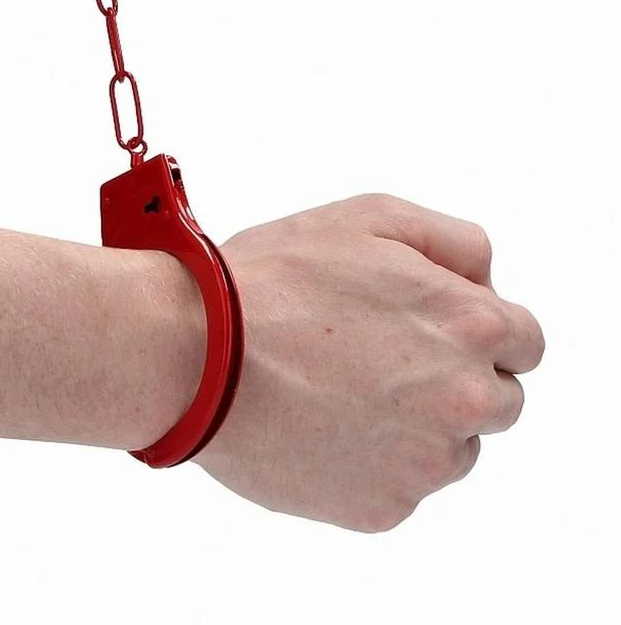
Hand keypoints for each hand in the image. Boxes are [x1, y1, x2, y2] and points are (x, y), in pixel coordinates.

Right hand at [196, 193, 543, 531]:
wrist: (196, 352)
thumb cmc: (277, 276)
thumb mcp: (372, 216)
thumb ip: (454, 242)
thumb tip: (488, 281)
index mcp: (470, 324)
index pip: (525, 341)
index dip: (481, 327)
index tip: (437, 325)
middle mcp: (463, 399)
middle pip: (499, 400)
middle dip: (458, 377)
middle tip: (386, 355)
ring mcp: (423, 462)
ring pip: (452, 449)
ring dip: (419, 423)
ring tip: (344, 388)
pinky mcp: (381, 508)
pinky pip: (400, 486)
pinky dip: (372, 461)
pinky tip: (322, 422)